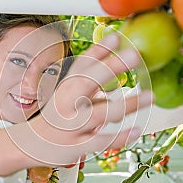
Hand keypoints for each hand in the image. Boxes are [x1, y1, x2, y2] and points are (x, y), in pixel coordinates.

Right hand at [9, 33, 153, 165]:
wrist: (32, 143)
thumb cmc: (59, 113)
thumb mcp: (70, 90)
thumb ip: (91, 75)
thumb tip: (115, 51)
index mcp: (67, 85)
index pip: (82, 64)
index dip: (100, 50)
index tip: (117, 37)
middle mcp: (68, 102)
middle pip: (87, 81)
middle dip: (110, 67)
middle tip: (134, 55)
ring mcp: (72, 125)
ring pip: (99, 114)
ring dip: (126, 104)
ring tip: (149, 96)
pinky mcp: (77, 145)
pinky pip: (100, 142)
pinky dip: (119, 137)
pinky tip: (136, 130)